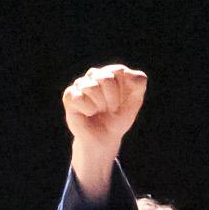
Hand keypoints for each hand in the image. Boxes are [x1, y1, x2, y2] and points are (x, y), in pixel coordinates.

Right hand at [63, 64, 146, 193]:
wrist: (105, 138)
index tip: (122, 101)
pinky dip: (88, 109)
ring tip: (99, 111)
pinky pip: (79, 98)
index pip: (118, 71)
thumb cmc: (119, 117)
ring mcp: (80, 84)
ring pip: (92, 87)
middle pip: (106, 78)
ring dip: (100, 105)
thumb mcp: (135, 100)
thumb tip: (126, 73)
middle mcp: (94, 75)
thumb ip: (139, 82)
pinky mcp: (69, 96)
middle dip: (112, 99)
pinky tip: (88, 113)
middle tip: (109, 109)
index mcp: (111, 72)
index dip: (123, 90)